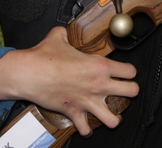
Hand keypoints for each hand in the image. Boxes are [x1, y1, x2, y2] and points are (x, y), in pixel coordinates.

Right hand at [0, 26, 138, 135]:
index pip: (130, 70)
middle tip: (125, 90)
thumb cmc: (43, 56)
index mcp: (99, 65)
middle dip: (131, 91)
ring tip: (112, 114)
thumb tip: (63, 32)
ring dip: (113, 117)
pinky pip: (85, 128)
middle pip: (132, 91)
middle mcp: (98, 84)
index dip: (130, 71)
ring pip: (113, 119)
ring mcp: (87, 101)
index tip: (126, 72)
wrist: (28, 74)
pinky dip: (86, 129)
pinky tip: (87, 126)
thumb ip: (66, 34)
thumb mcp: (58, 36)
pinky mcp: (74, 112)